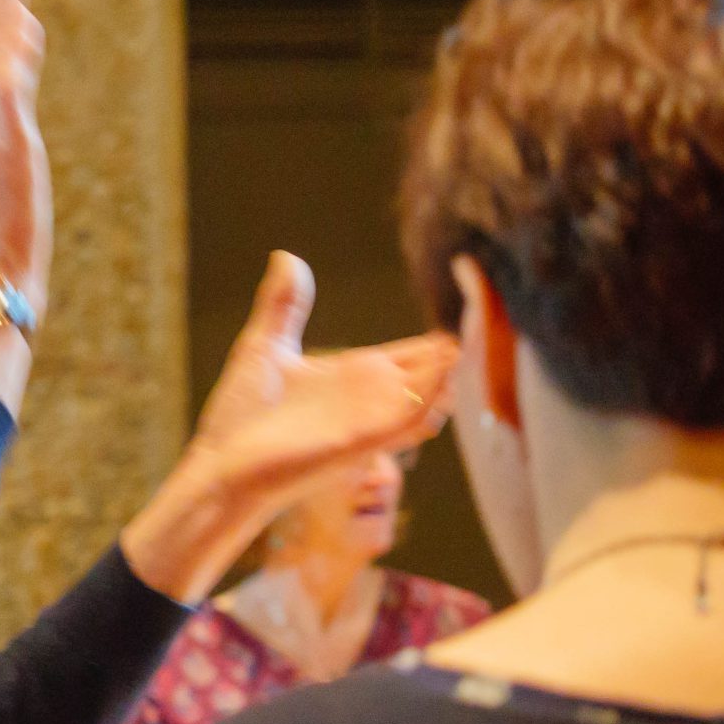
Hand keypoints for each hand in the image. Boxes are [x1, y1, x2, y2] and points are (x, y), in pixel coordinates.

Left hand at [120, 251, 456, 601]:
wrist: (221, 467)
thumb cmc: (241, 418)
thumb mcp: (265, 348)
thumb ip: (284, 306)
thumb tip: (286, 256)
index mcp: (356, 375)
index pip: (418, 355)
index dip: (447, 337)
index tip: (480, 307)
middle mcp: (372, 398)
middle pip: (436, 372)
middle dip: (467, 351)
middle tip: (502, 314)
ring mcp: (369, 421)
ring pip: (435, 397)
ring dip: (456, 374)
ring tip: (482, 339)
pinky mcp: (358, 443)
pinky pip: (410, 421)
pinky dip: (431, 399)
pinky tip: (448, 374)